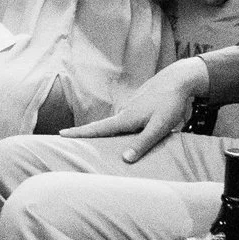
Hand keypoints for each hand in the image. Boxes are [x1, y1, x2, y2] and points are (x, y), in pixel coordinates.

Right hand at [62, 59, 209, 161]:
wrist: (178, 79)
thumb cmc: (170, 103)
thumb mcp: (159, 127)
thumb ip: (142, 143)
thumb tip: (124, 159)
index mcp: (125, 119)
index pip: (97, 129)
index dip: (79, 133)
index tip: (60, 134)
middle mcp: (124, 113)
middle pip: (100, 127)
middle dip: (84, 133)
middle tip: (66, 138)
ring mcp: (130, 109)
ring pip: (114, 125)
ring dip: (102, 132)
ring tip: (90, 141)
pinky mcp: (138, 107)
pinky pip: (124, 121)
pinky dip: (118, 129)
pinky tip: (121, 134)